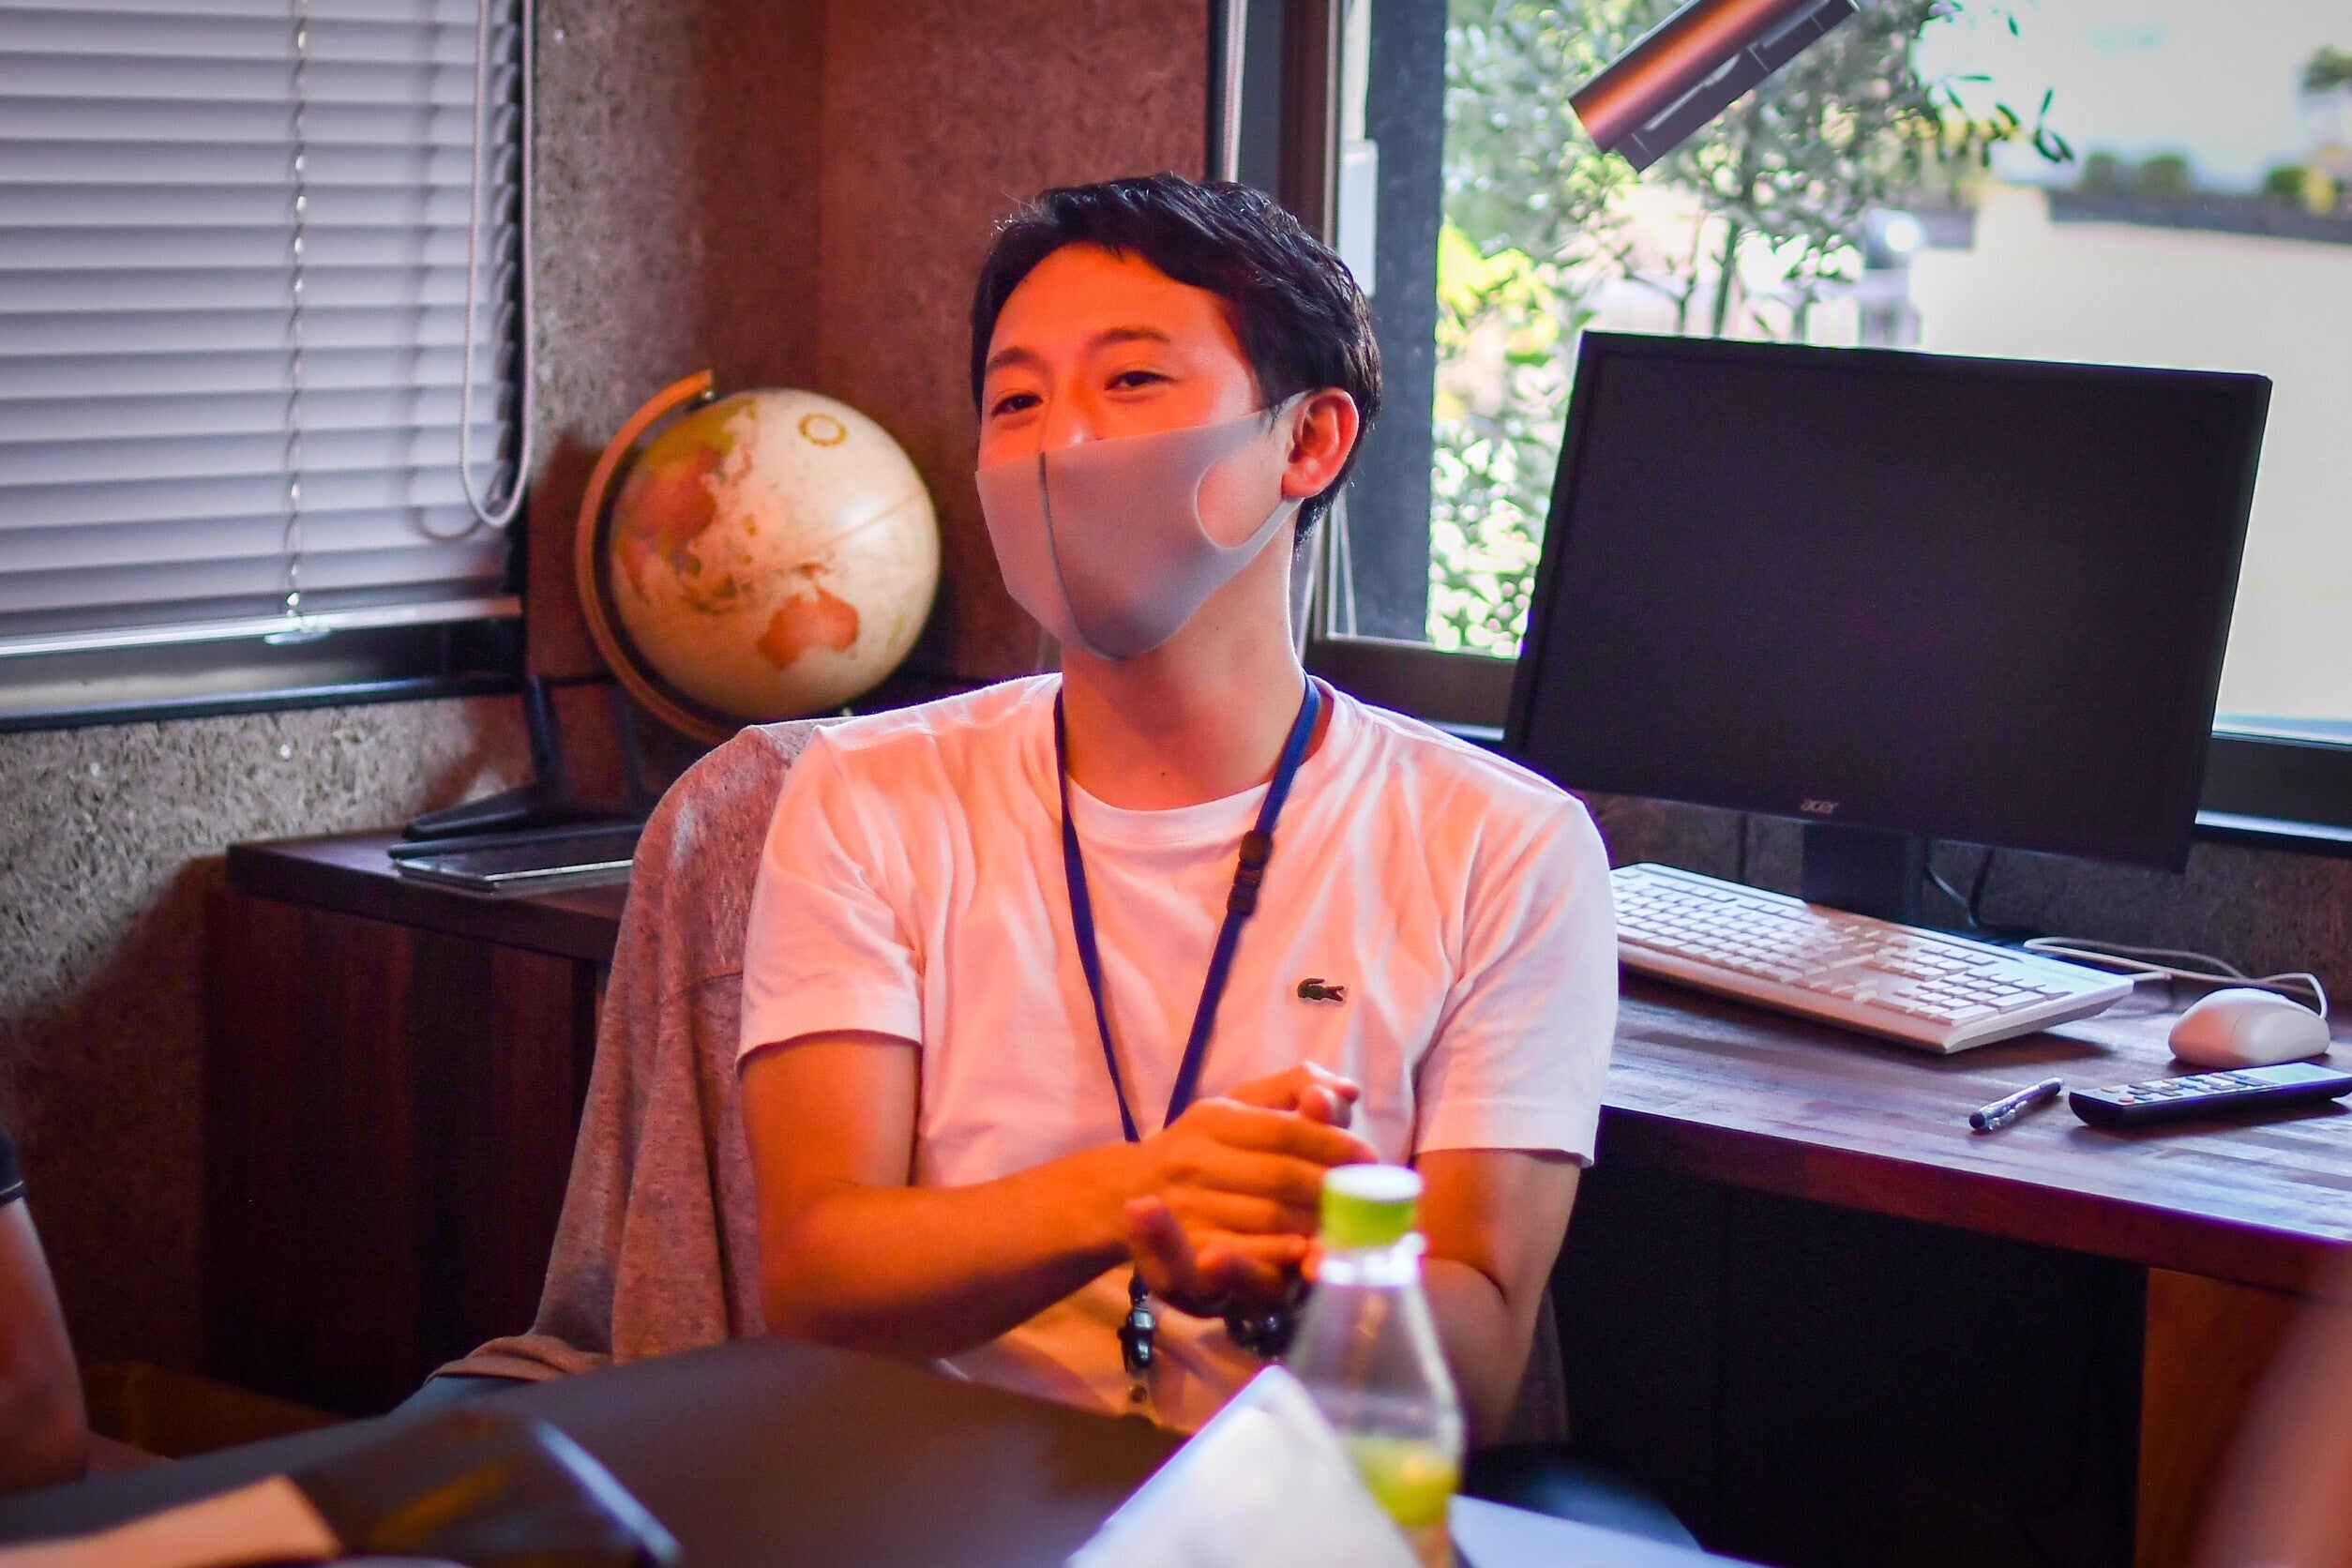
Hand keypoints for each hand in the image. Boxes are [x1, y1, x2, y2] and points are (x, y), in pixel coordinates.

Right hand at [1120, 1063, 1373, 1313]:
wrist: (1130, 1192)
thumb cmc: (1203, 1146)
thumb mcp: (1238, 1106)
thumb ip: (1293, 1088)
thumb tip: (1346, 1091)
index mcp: (1210, 1119)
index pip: (1283, 1130)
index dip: (1332, 1143)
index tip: (1370, 1157)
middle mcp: (1193, 1160)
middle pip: (1280, 1176)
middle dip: (1332, 1187)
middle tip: (1371, 1197)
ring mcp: (1187, 1207)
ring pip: (1268, 1216)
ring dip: (1316, 1222)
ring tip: (1353, 1223)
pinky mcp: (1187, 1248)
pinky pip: (1245, 1254)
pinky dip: (1283, 1254)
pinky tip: (1309, 1251)